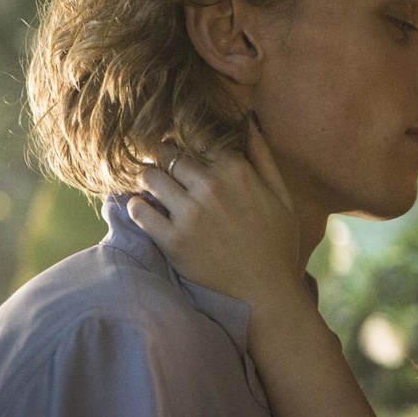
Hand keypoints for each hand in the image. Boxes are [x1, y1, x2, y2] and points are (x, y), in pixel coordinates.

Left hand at [127, 120, 302, 305]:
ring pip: (150, 178)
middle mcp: (211, 187)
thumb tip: (248, 122)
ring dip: (147, 179)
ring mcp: (190, 214)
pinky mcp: (173, 241)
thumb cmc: (278, 244)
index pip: (197, 138)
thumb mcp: (281, 195)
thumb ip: (263, 157)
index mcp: (237, 171)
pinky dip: (136, 206)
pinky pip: (140, 212)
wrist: (266, 294)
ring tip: (150, 186)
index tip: (181, 147)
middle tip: (159, 164)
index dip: (185, 140)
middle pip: (169, 155)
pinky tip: (143, 209)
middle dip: (162, 157)